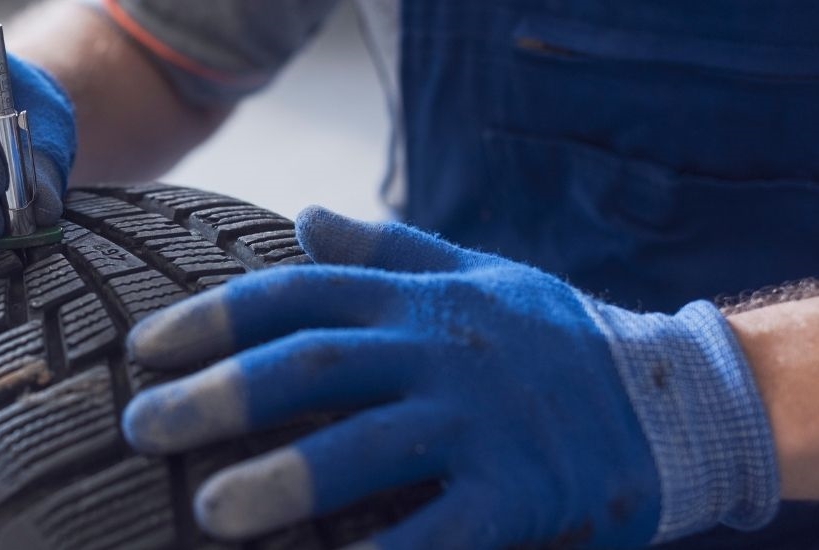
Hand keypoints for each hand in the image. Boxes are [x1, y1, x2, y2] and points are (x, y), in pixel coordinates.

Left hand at [121, 206, 779, 547]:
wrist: (677, 398)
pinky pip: (440, 530)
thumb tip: (306, 216)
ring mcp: (479, 422)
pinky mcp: (521, 492)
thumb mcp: (474, 274)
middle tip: (141, 429)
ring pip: (361, 448)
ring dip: (280, 482)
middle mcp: (437, 352)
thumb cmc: (551, 339)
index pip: (295, 294)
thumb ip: (388, 249)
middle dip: (217, 396)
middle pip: (308, 366)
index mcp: (416, 300)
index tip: (144, 348)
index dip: (211, 318)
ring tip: (210, 514)